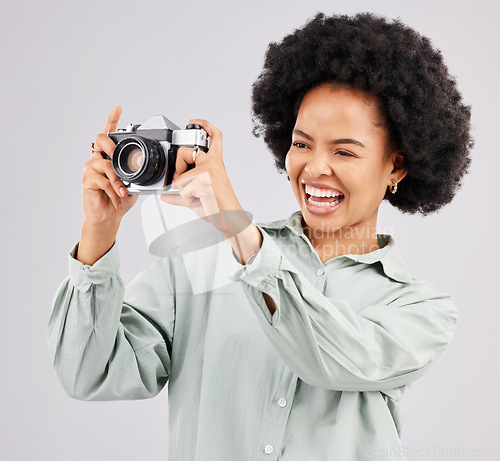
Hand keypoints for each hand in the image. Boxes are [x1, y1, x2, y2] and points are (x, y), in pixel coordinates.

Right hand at [82, 106, 138, 225]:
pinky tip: (118, 199)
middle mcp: (97, 159)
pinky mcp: (87, 180)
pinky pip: (103, 181)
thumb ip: (136, 173)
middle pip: (100, 140)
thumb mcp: (133, 184)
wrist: (108, 217)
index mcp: (108, 157)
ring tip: (124, 192)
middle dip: (112, 146)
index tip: (118, 108)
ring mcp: (90, 168)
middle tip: (120, 156)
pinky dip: (114, 191)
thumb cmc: (119, 199)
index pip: (108, 135)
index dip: (112, 120)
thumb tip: (147, 169)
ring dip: (119, 181)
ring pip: (106, 165)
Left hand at [160, 119, 249, 238]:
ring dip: (184, 191)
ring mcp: (208, 170)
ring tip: (197, 197)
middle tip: (182, 180)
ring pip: (182, 176)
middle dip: (177, 168)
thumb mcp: (199, 196)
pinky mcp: (204, 180)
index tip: (193, 121)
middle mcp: (213, 163)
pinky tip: (199, 201)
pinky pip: (183, 189)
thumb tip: (164, 195)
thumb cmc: (219, 206)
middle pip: (185, 152)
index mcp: (215, 163)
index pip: (214, 136)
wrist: (230, 217)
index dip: (204, 125)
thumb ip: (181, 193)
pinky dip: (187, 199)